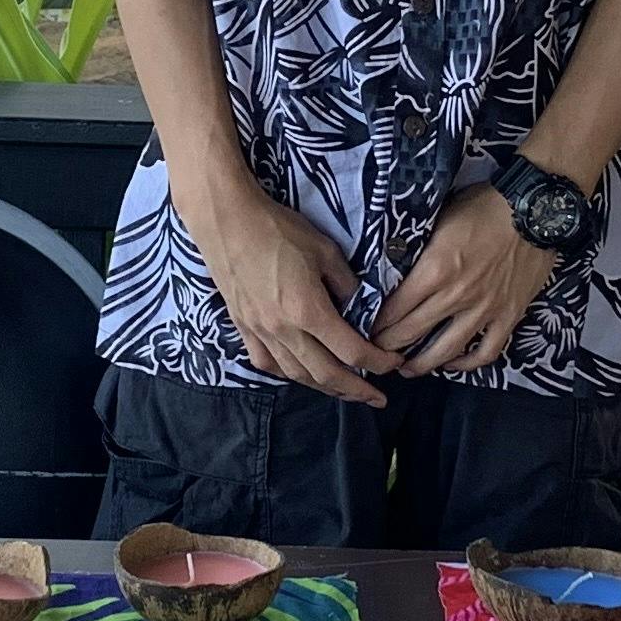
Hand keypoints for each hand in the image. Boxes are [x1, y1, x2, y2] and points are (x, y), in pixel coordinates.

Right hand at [187, 183, 391, 403]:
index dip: (378, 362)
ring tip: (345, 391)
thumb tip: (358, 306)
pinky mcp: (244, 328)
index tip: (393, 362)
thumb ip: (346, 284)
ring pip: (297, 375)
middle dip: (356, 390)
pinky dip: (290, 375)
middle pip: (326, 374)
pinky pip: (269, 364)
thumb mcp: (325, 251)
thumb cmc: (278, 230)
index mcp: (308, 310)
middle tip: (377, 398)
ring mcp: (260, 332)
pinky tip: (302, 374)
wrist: (227, 222)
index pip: (351, 351)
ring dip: (325, 387)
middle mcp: (283, 330)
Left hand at [371, 185, 559, 379]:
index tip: (365, 329)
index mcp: (434, 270)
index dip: (375, 324)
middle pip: (411, 333)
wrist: (535, 210)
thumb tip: (396, 264)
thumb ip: (418, 247)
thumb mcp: (439, 218)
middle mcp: (456, 296)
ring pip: (445, 351)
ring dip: (421, 364)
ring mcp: (484, 310)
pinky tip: (452, 363)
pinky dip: (467, 364)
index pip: (394, 308)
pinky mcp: (509, 316)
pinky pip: (486, 352)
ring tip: (407, 368)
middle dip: (388, 347)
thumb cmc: (485, 207)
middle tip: (376, 352)